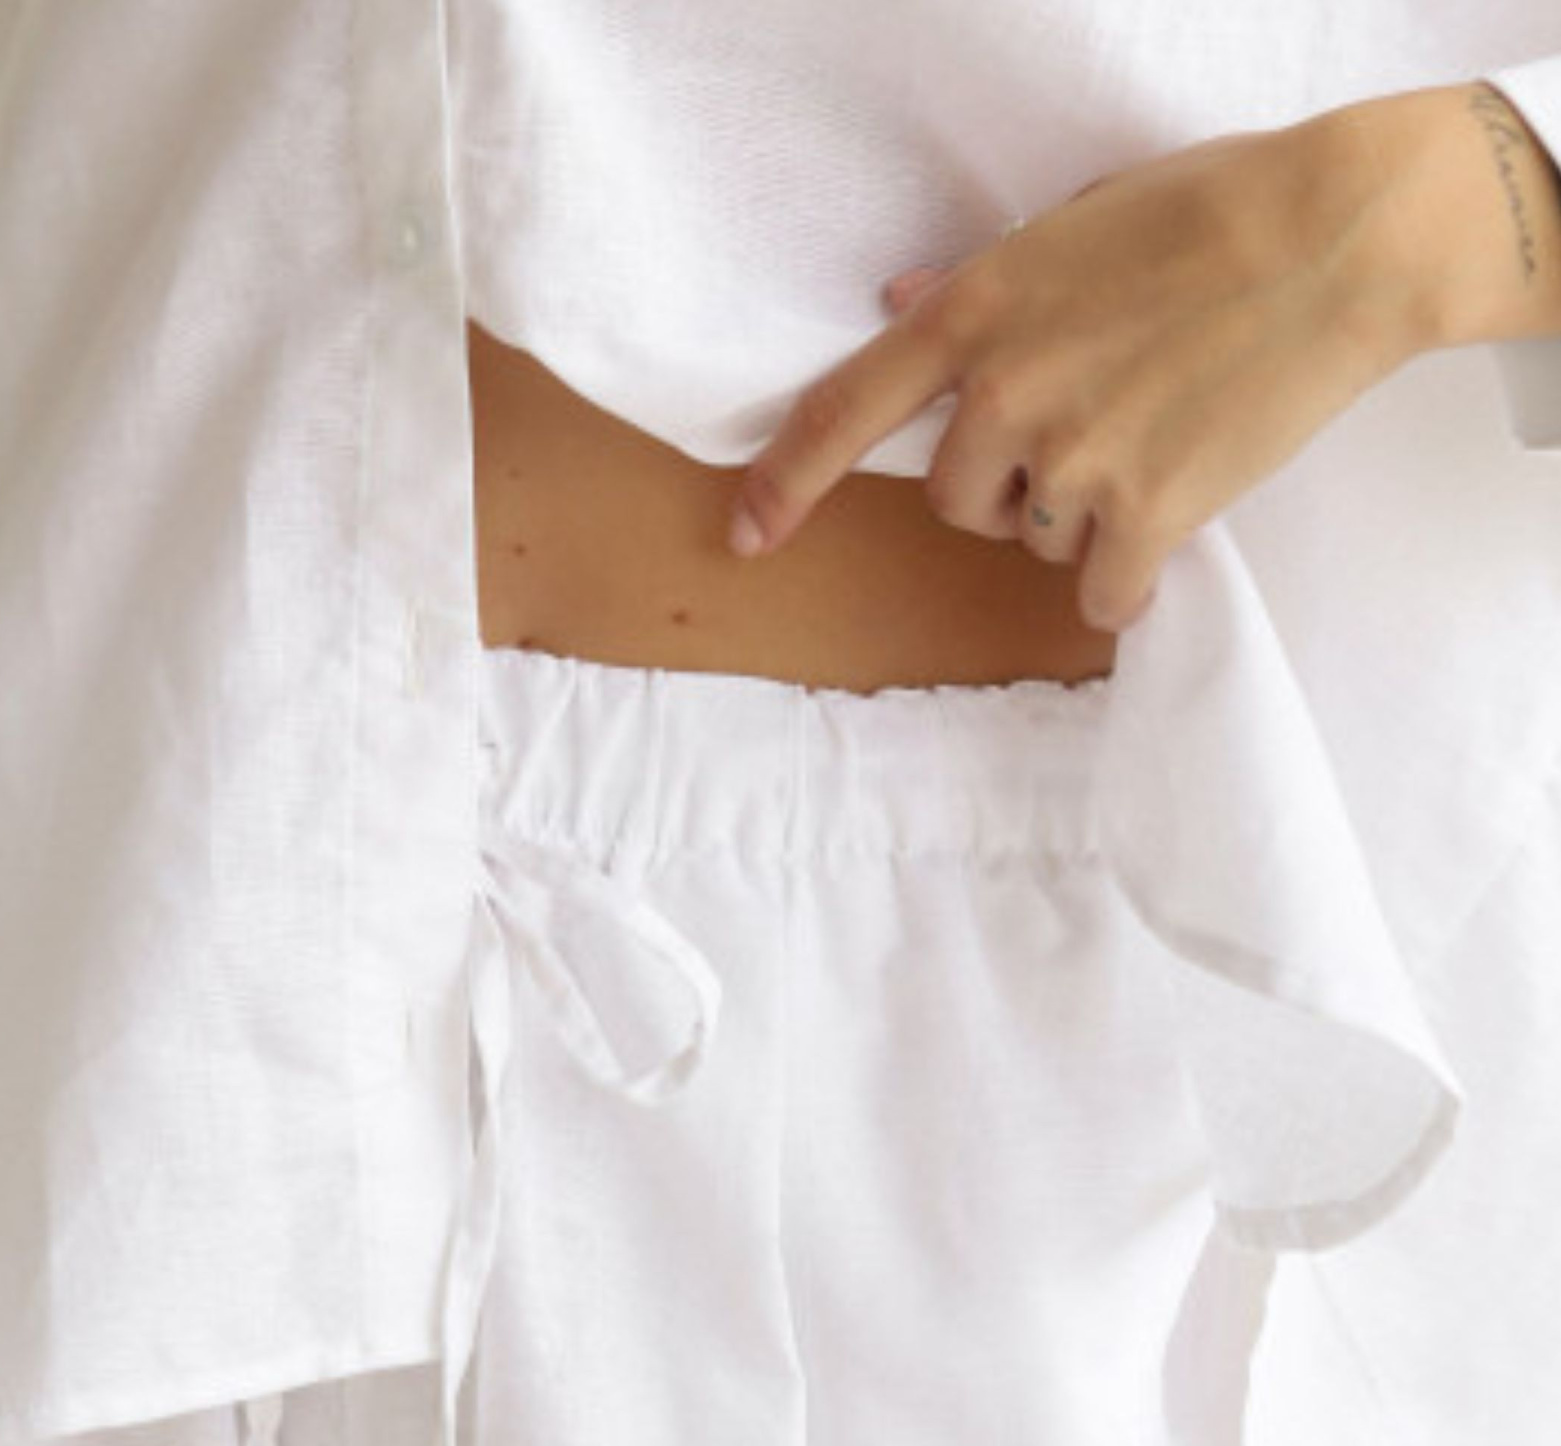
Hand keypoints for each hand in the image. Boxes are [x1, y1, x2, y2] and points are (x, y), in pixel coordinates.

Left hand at [726, 103, 1435, 635]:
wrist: (1338, 236)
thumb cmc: (1211, 210)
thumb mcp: (1072, 223)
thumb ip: (977, 283)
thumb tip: (900, 301)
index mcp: (973, 317)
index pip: (844, 412)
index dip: (785, 481)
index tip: (747, 533)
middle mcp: (1004, 396)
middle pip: (956, 500)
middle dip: (1006, 487)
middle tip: (1089, 429)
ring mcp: (1071, 462)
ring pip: (1036, 541)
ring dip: (1081, 517)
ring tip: (1157, 435)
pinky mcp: (1145, 515)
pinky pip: (1100, 596)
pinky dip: (1127, 583)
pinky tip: (1167, 529)